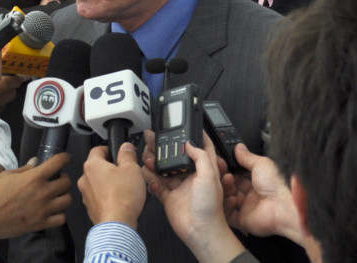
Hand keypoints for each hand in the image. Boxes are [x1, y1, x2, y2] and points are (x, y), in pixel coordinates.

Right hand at [0, 153, 72, 243]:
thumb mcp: (7, 175)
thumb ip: (25, 169)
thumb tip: (36, 162)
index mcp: (34, 177)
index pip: (58, 162)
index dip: (65, 158)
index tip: (65, 158)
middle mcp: (42, 192)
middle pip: (67, 182)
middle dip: (64, 178)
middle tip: (57, 179)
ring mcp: (43, 209)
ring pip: (67, 200)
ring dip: (64, 196)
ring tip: (56, 196)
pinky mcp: (41, 224)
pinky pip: (61, 219)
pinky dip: (60, 214)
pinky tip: (53, 211)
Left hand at [78, 143, 145, 228]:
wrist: (117, 224)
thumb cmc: (122, 198)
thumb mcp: (131, 168)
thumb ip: (127, 154)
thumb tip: (126, 147)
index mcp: (92, 165)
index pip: (97, 149)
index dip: (109, 149)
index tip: (117, 153)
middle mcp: (85, 179)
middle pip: (97, 167)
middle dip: (110, 168)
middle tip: (124, 171)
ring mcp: (86, 195)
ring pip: (98, 183)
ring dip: (108, 183)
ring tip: (124, 187)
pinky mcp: (91, 208)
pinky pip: (99, 197)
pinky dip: (108, 197)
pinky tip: (120, 200)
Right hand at [140, 131, 246, 262]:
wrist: (201, 231)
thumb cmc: (210, 207)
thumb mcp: (209, 175)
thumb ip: (200, 157)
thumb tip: (190, 144)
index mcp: (205, 169)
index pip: (201, 148)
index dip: (194, 136)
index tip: (186, 126)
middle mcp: (192, 177)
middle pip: (176, 157)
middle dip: (165, 148)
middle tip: (153, 138)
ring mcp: (180, 187)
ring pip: (164, 170)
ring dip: (155, 163)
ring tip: (146, 156)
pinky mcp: (170, 198)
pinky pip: (157, 186)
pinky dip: (151, 180)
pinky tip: (147, 175)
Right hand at [227, 144, 301, 244]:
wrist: (282, 207)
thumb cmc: (277, 185)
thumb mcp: (262, 164)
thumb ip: (248, 157)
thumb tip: (239, 148)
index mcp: (257, 181)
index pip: (237, 173)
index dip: (228, 167)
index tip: (220, 161)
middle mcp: (251, 194)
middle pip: (231, 185)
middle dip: (224, 177)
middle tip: (217, 169)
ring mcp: (246, 207)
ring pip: (227, 197)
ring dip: (223, 189)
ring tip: (225, 180)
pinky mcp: (241, 220)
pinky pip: (227, 214)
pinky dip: (225, 206)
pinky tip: (229, 198)